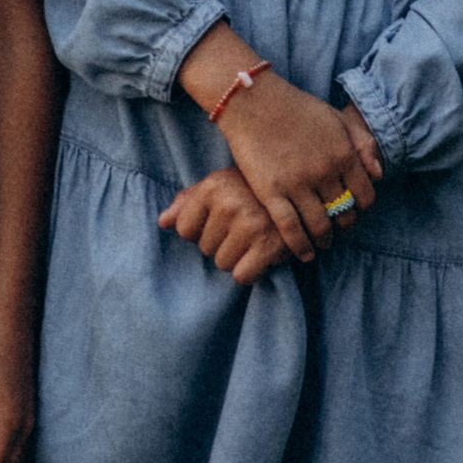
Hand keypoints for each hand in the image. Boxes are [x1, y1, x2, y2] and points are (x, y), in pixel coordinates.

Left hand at [159, 169, 291, 281]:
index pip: (184, 230)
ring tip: (253, 238)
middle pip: (204, 249)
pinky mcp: (268, 245)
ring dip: (236, 258)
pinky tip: (262, 254)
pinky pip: (242, 276)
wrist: (300, 191)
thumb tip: (163, 222)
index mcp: (213, 186)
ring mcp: (249, 224)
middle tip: (243, 228)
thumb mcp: (219, 185)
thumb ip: (188, 202)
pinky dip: (251, 272)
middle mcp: (229, 203)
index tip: (220, 221)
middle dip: (221, 243)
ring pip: (222, 264)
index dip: (200, 230)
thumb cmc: (252, 190)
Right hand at [220, 73, 381, 261]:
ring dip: (324, 240)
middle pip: (344, 214)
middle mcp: (324, 171)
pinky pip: (291, 228)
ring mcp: (297, 183)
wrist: (253, 100)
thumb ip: (362, 143)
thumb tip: (379, 175)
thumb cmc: (295, 108)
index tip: (354, 214)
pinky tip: (304, 253)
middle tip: (337, 230)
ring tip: (321, 243)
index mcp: (343, 152)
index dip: (362, 210)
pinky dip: (300, 246)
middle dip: (344, 227)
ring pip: (320, 226)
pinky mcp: (271, 191)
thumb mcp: (335, 118)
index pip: (365, 196)